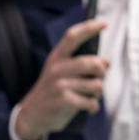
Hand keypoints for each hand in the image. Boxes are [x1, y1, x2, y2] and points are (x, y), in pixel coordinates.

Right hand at [14, 19, 109, 139]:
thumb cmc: (54, 90)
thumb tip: (107, 63)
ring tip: (89, 96)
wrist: (31, 116)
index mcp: (57, 57)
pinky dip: (93, 106)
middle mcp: (57, 68)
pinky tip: (88, 107)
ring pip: (96, 85)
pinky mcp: (63, 101)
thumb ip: (84, 64)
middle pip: (93, 63)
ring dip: (97, 92)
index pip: (72, 37)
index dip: (88, 28)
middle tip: (99, 79)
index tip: (103, 23)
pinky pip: (91, 101)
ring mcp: (59, 85)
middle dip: (102, 72)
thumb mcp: (62, 72)